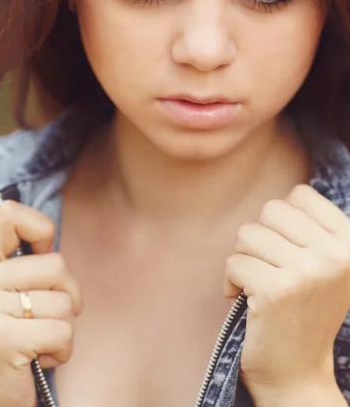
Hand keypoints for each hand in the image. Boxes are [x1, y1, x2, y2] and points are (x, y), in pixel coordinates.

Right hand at [0, 200, 81, 406]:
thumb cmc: (12, 339)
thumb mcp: (9, 293)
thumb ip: (25, 262)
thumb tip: (50, 234)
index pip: (11, 214)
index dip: (41, 229)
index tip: (42, 255)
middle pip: (56, 263)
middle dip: (66, 296)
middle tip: (44, 319)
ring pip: (64, 301)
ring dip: (64, 328)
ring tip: (37, 341)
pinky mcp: (1, 339)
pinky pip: (62, 330)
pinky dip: (62, 350)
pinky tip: (37, 359)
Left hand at [223, 185, 349, 396]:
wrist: (299, 373)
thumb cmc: (305, 309)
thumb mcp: (327, 263)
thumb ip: (313, 228)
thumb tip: (288, 196)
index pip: (300, 194)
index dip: (283, 220)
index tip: (288, 249)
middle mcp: (335, 256)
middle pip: (271, 210)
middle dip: (261, 238)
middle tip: (270, 268)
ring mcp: (307, 273)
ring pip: (247, 234)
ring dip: (245, 259)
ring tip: (259, 284)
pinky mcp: (275, 292)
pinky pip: (233, 263)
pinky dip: (231, 282)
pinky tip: (246, 300)